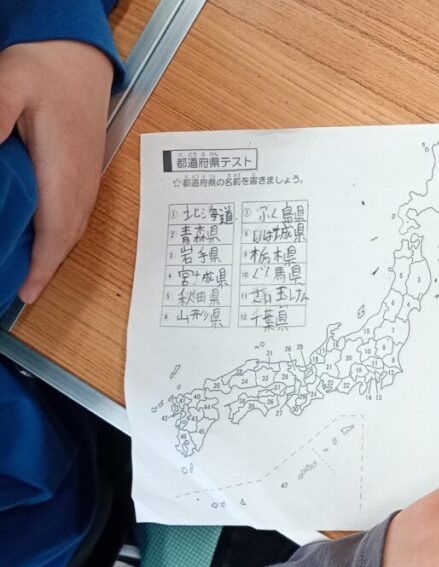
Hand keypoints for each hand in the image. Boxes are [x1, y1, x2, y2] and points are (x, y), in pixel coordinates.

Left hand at [0, 40, 112, 302]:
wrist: (79, 59)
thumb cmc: (46, 69)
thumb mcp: (8, 84)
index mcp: (64, 168)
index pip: (55, 228)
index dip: (41, 264)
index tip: (26, 291)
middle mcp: (82, 181)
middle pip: (67, 236)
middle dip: (46, 268)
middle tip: (23, 292)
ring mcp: (88, 179)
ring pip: (73, 229)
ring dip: (54, 254)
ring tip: (32, 275)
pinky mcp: (86, 174)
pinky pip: (75, 215)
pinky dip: (60, 236)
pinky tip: (45, 240)